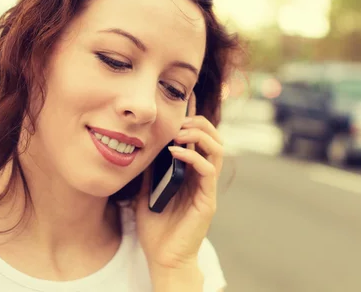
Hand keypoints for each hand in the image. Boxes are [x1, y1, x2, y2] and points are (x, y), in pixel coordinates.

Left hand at [134, 93, 223, 274]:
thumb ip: (151, 172)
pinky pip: (207, 171)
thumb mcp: (147, 193)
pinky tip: (176, 151)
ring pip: (216, 150)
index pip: (200, 141)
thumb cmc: (157, 230)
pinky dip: (193, 156)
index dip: (196, 120)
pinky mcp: (207, 200)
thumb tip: (143, 147)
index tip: (185, 102)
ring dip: (200, 135)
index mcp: (192, 174)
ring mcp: (207, 188)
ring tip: (180, 130)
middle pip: (214, 140)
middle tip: (181, 119)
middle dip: (200, 123)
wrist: (163, 259)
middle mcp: (203, 178)